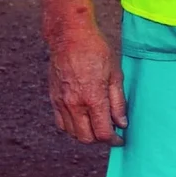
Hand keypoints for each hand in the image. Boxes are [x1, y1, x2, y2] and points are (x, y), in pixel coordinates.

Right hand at [46, 23, 125, 144]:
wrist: (70, 37)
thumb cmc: (97, 52)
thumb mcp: (116, 76)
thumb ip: (118, 103)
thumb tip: (122, 123)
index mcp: (93, 99)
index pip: (102, 133)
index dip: (114, 140)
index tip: (121, 138)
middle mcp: (74, 104)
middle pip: (85, 138)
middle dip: (100, 140)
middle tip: (111, 133)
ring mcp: (61, 101)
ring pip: (71, 132)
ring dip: (85, 134)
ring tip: (98, 125)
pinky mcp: (53, 97)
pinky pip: (60, 122)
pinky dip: (72, 126)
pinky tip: (83, 119)